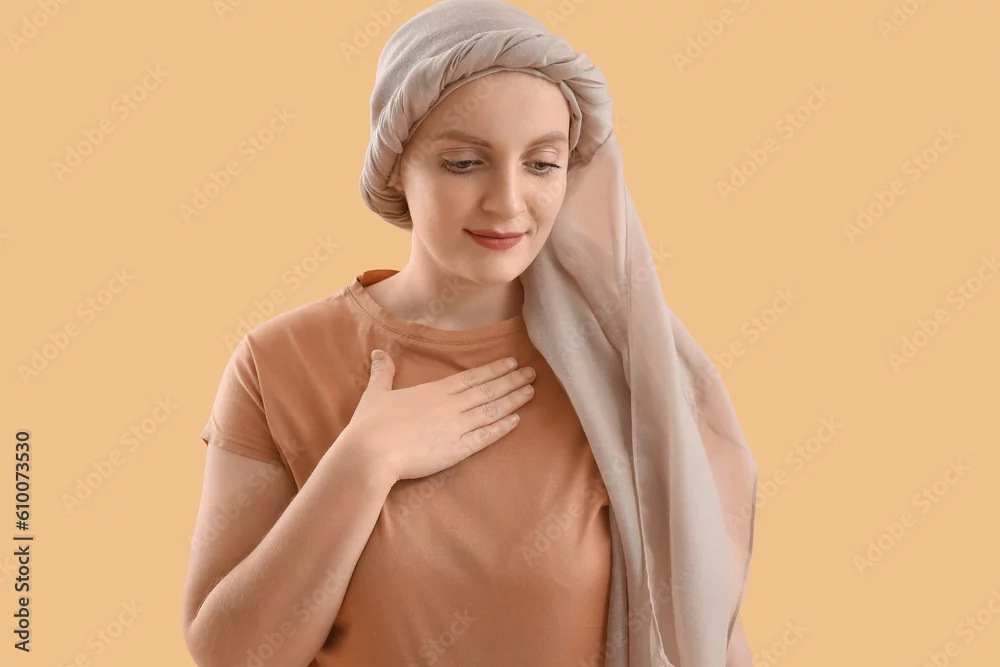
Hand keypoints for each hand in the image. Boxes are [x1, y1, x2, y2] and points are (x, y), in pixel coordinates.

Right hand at [346, 350, 535, 481]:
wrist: (371, 454)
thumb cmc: (371, 424)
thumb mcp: (376, 393)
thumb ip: (383, 373)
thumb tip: (378, 353)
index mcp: (434, 391)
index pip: (471, 377)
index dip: (493, 370)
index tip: (512, 363)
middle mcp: (451, 406)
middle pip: (488, 390)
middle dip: (511, 381)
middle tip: (533, 373)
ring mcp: (456, 427)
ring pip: (492, 411)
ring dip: (513, 400)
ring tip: (531, 392)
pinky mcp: (457, 450)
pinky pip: (486, 437)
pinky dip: (502, 428)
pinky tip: (517, 421)